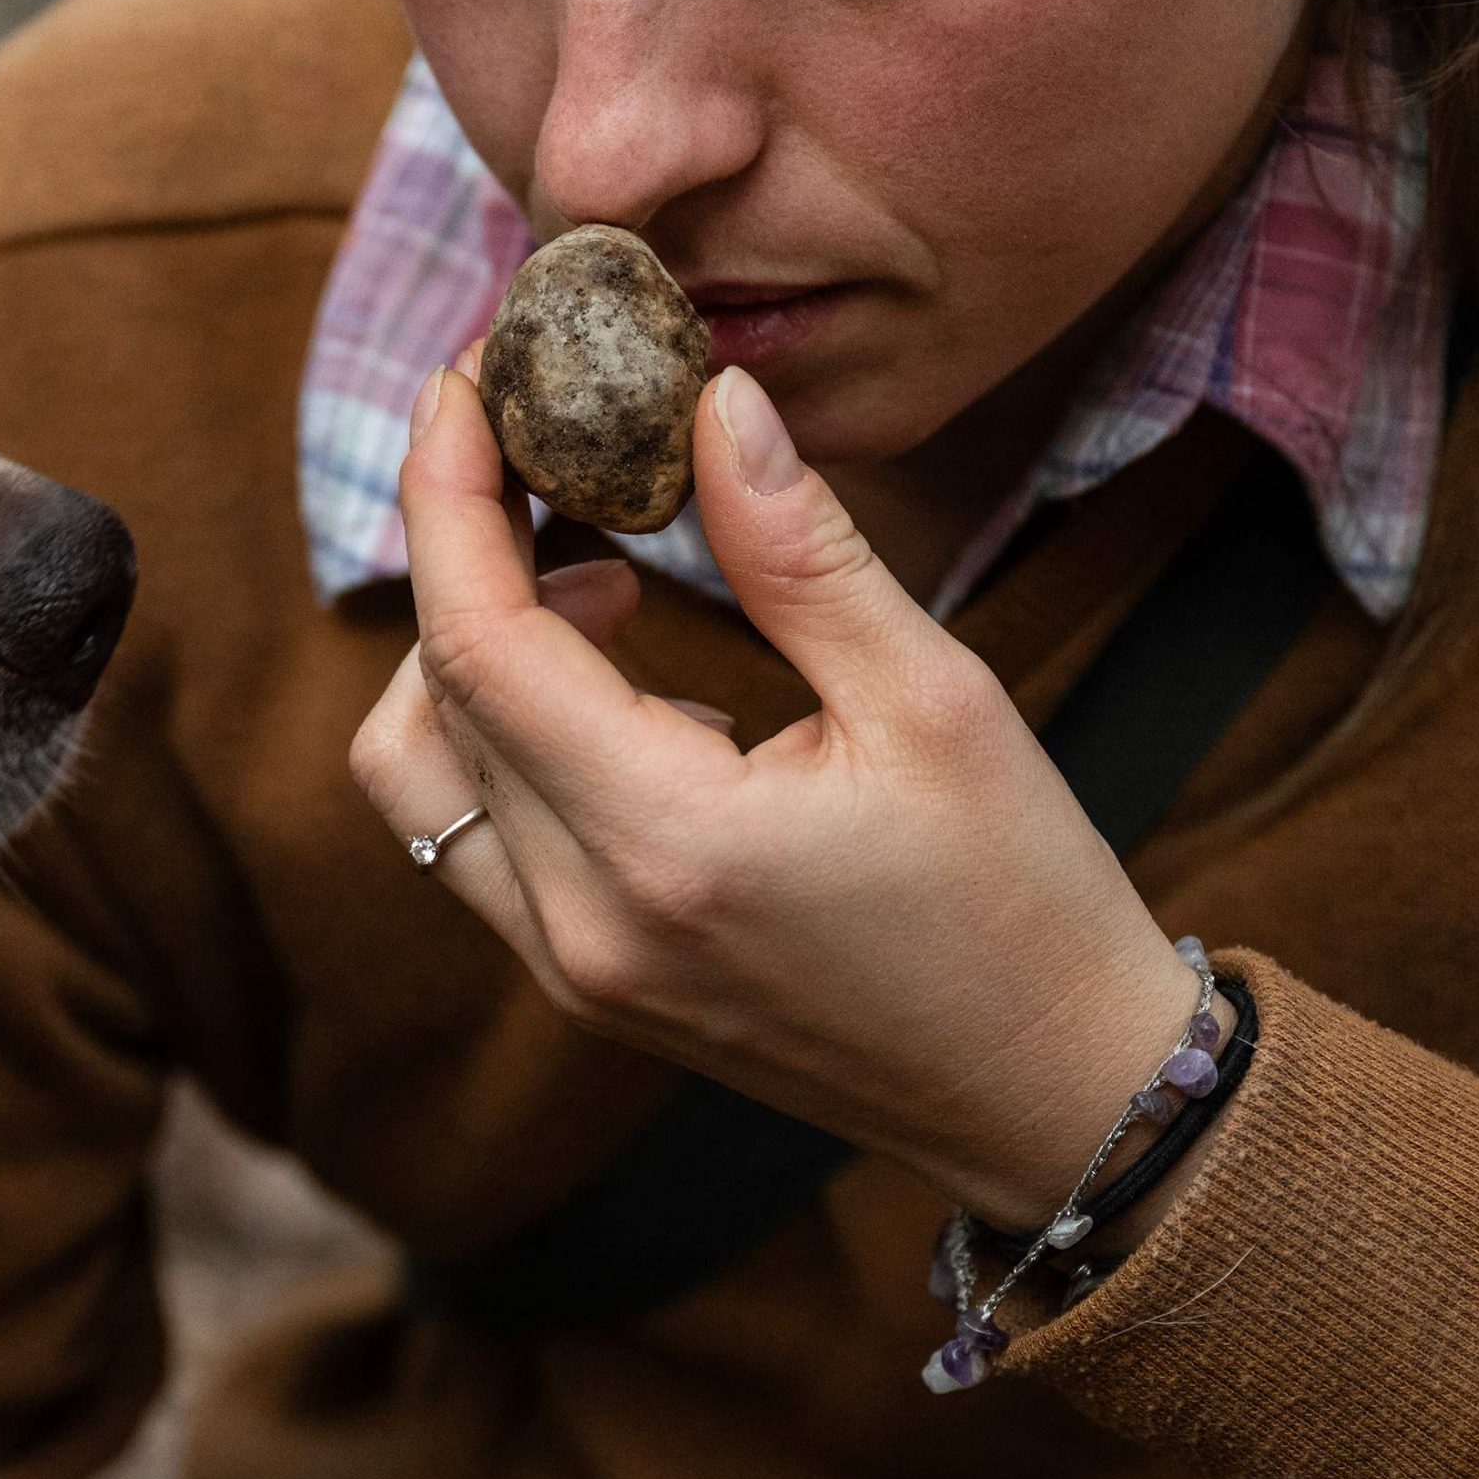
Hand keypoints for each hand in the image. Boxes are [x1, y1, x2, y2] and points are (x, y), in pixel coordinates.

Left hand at [351, 362, 1201, 1228]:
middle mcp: (584, 925)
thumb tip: (712, 400)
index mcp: (669, 847)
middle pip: (425, 701)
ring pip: (422, 778)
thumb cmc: (1022, 897)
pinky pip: (480, 838)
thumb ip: (799, 550)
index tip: (465, 381)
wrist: (1056, 1096)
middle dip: (459, 553)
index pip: (476, 645)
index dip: (445, 498)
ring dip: (471, 656)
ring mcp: (573, 970)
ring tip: (611, 582)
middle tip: (547, 456)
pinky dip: (510, 735)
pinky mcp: (587, 986)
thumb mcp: (935, 698)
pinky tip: (643, 694)